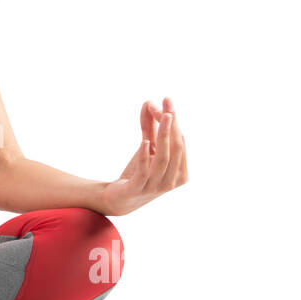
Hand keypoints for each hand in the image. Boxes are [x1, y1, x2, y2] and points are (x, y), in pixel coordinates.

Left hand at [98, 97, 187, 216]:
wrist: (120, 198)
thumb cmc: (138, 172)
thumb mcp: (148, 150)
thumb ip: (151, 129)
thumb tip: (151, 103)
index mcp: (180, 173)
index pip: (180, 144)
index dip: (175, 123)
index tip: (168, 101)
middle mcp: (171, 181)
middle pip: (175, 149)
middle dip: (172, 125)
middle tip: (168, 105)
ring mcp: (155, 186)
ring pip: (163, 158)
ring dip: (164, 135)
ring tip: (163, 116)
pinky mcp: (137, 188)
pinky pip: (143, 170)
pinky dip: (144, 155)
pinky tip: (144, 141)